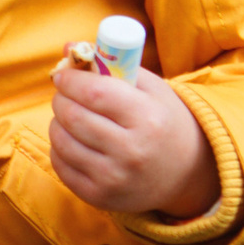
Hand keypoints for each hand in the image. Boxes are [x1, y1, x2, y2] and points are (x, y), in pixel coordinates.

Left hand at [48, 58, 221, 221]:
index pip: (94, 93)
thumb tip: (66, 47)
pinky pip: (60, 165)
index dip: (70, 80)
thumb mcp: (150, 89)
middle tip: (65, 94)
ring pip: (61, 140)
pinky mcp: (98, 197)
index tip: (63, 74)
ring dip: (57, 122)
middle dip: (61, 99)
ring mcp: (113, 177)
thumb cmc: (163, 121)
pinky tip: (73, 141)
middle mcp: (131, 151)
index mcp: (148, 118)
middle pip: (73, 116)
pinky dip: (59, 148)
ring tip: (70, 117)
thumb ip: (112, 65)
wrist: (185, 173)